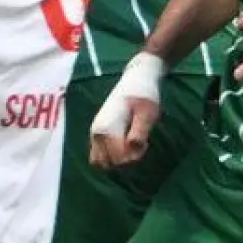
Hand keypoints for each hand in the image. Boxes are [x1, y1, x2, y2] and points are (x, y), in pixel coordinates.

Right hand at [89, 53, 162, 169]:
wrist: (137, 78)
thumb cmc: (145, 94)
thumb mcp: (148, 113)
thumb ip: (139, 133)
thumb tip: (131, 150)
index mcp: (107, 128)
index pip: (118, 159)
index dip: (135, 156)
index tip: (145, 143)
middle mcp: (96, 133)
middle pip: (108, 164)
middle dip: (126, 160)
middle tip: (140, 144)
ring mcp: (95, 133)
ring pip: (101, 162)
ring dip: (117, 160)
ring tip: (132, 145)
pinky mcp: (97, 132)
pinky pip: (99, 155)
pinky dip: (112, 156)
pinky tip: (126, 143)